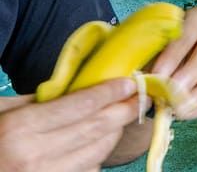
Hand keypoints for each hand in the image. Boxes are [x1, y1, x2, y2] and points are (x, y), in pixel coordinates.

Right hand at [0, 78, 141, 171]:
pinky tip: (98, 145)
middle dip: (123, 110)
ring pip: (96, 153)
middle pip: (95, 129)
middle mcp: (34, 157)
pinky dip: (97, 158)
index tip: (129, 81)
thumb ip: (37, 102)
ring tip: (122, 117)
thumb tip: (77, 88)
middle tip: (139, 96)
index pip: (79, 106)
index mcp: (19, 130)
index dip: (109, 92)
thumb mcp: (1, 112)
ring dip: (114, 134)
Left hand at [147, 5, 196, 119]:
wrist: (169, 69)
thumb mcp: (148, 48)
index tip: (159, 74)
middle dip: (192, 72)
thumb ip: (145, 57)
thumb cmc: (156, 54)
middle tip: (172, 92)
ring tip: (178, 108)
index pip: (191, 31)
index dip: (175, 53)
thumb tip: (140, 78)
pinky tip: (185, 113)